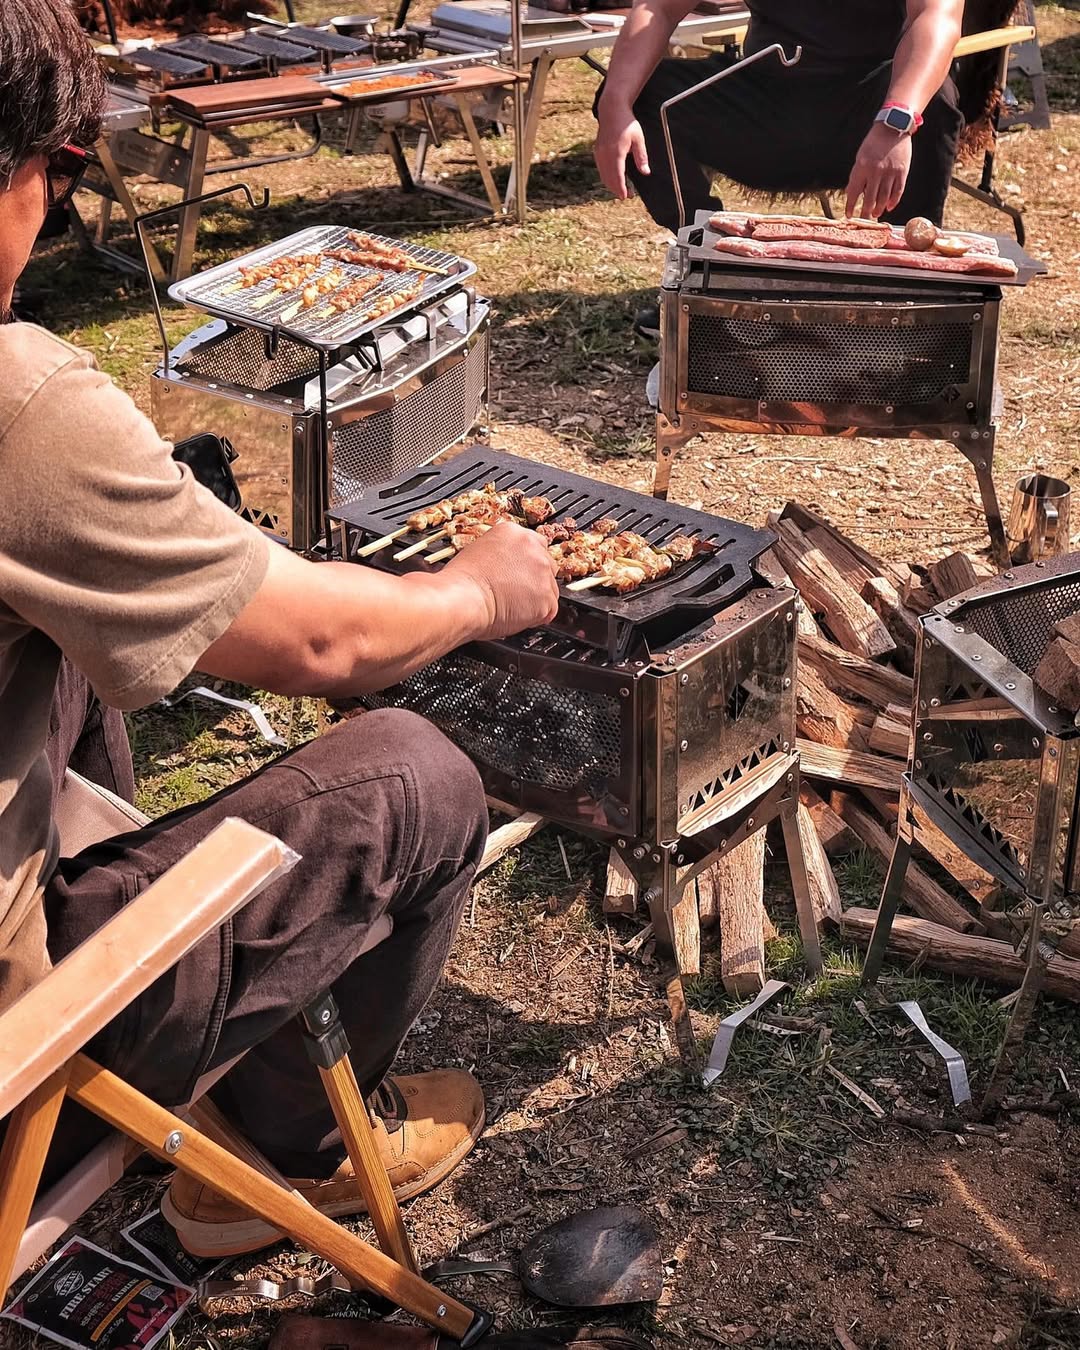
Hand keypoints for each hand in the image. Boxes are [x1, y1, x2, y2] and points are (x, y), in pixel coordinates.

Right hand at [443, 519, 559, 639]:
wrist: (462, 599)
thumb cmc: (462, 581)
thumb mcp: (478, 551)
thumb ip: (502, 554)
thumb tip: (508, 566)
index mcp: (514, 533)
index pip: (535, 546)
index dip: (527, 564)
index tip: (520, 574)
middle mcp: (533, 548)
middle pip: (547, 566)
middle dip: (535, 580)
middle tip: (515, 592)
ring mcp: (543, 573)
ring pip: (550, 589)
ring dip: (536, 599)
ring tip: (511, 604)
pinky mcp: (546, 599)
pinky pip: (548, 610)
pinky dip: (536, 616)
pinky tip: (516, 615)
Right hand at [594, 97, 649, 199]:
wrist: (611, 110)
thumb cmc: (627, 123)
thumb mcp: (638, 139)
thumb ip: (642, 157)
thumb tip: (646, 172)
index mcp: (616, 152)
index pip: (618, 176)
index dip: (621, 188)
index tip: (626, 197)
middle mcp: (605, 155)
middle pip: (609, 179)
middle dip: (617, 189)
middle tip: (628, 195)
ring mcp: (599, 153)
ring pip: (603, 175)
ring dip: (611, 184)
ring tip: (622, 189)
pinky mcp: (597, 151)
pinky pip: (601, 169)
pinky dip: (607, 176)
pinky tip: (614, 178)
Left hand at [845, 124, 912, 219]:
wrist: (893, 127)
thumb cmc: (873, 143)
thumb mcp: (860, 157)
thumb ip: (857, 176)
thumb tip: (852, 194)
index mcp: (862, 167)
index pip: (853, 193)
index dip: (851, 206)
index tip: (849, 215)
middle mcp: (876, 171)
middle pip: (869, 199)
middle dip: (865, 213)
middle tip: (863, 220)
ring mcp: (890, 172)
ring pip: (883, 198)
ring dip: (878, 210)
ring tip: (875, 215)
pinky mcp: (902, 172)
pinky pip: (897, 192)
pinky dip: (893, 202)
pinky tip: (888, 207)